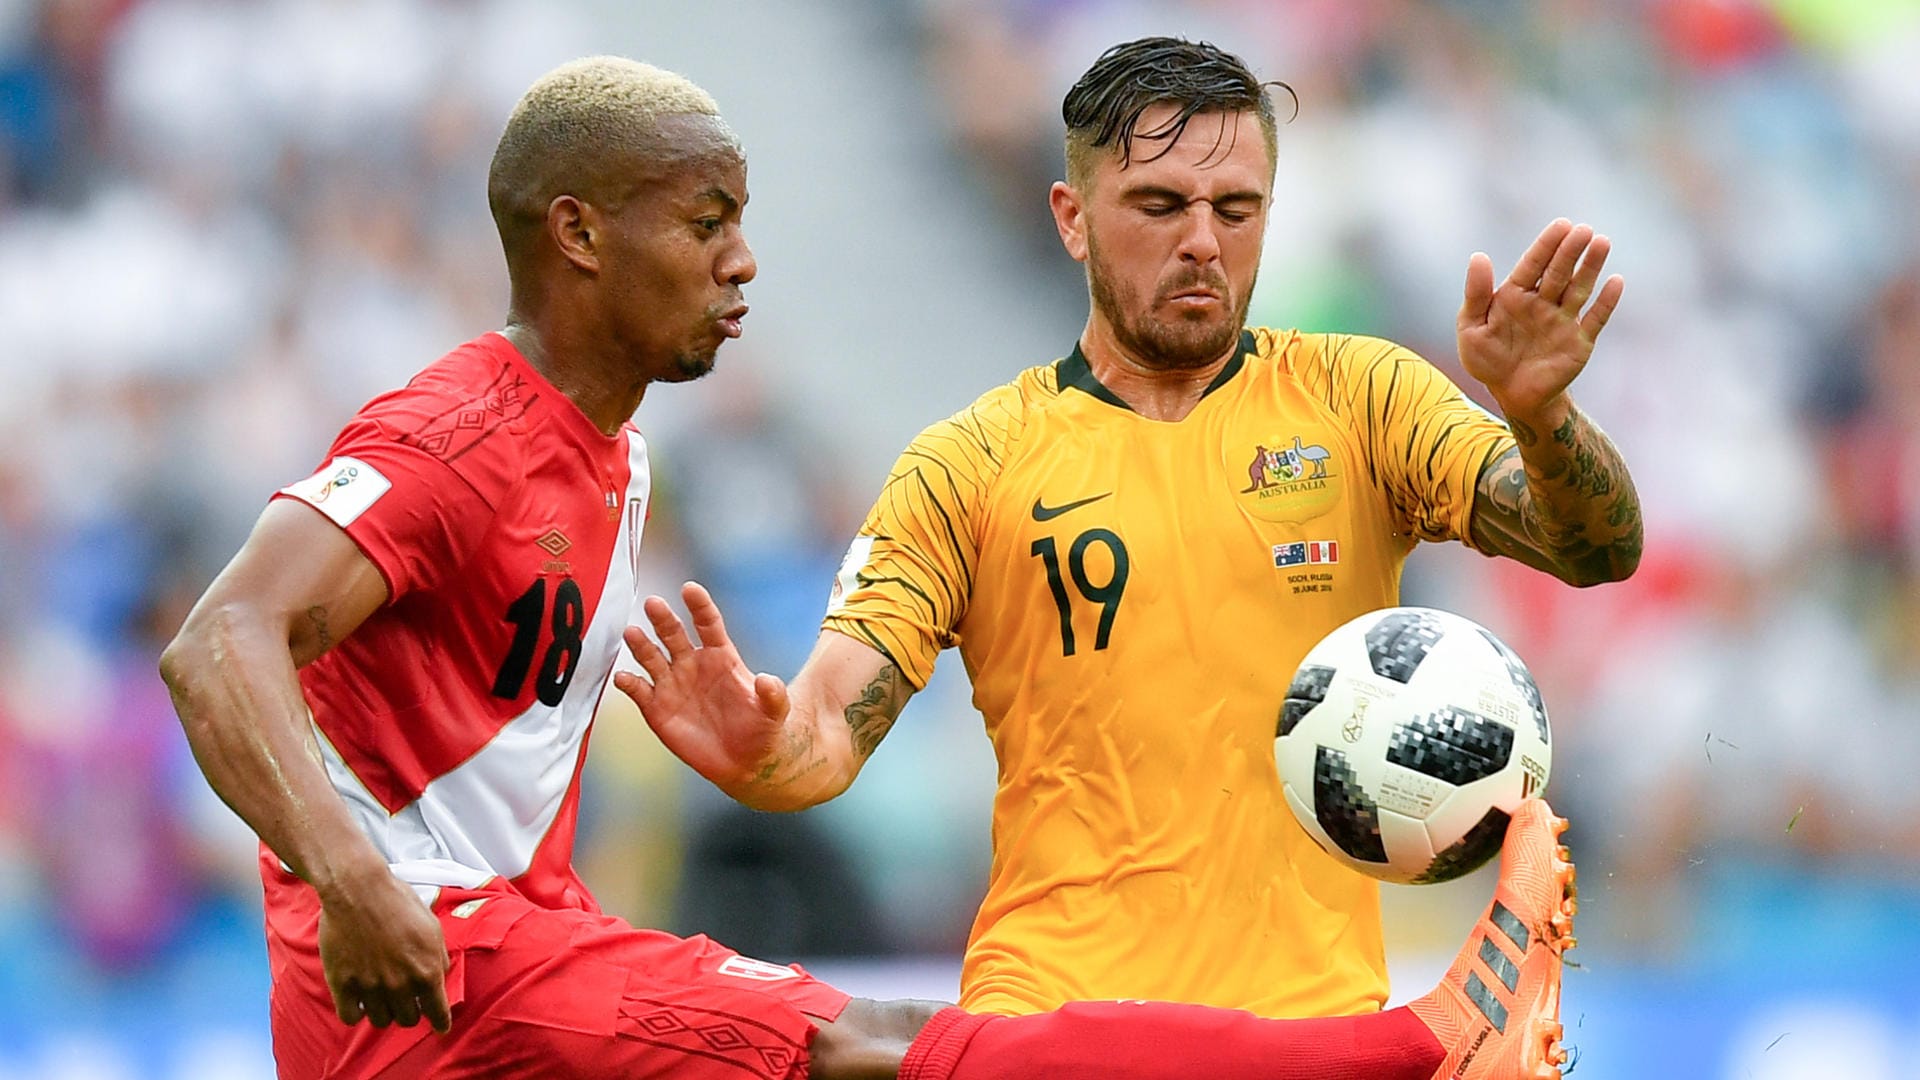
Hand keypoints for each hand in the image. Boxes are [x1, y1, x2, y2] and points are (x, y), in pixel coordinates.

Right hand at [316, 865, 450, 1032]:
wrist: (358, 889)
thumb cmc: (398, 902)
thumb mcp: (432, 927)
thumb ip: (438, 957)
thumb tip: (439, 977)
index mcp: (427, 971)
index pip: (438, 1012)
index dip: (441, 1023)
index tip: (440, 1028)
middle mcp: (401, 984)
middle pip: (408, 1020)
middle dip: (409, 1012)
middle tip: (404, 1000)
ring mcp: (370, 986)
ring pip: (381, 1021)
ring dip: (384, 1012)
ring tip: (381, 996)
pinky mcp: (343, 985)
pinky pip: (351, 1017)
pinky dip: (356, 1012)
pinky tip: (359, 1000)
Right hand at [614, 582, 791, 792]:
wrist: (744, 762)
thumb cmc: (761, 729)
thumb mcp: (774, 712)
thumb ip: (773, 696)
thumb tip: (768, 681)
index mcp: (721, 656)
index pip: (708, 624)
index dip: (699, 606)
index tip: (689, 588)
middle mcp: (692, 664)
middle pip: (673, 634)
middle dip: (663, 618)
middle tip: (653, 603)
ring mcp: (672, 684)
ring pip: (651, 657)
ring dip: (641, 645)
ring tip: (631, 633)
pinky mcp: (657, 708)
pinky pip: (638, 691)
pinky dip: (629, 683)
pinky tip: (624, 677)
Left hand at [1457, 219, 1624, 418]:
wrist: (1512, 395)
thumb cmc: (1488, 360)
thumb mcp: (1471, 328)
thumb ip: (1475, 294)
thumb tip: (1478, 256)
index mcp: (1515, 295)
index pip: (1532, 264)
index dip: (1546, 245)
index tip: (1562, 225)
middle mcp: (1543, 302)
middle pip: (1558, 272)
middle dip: (1570, 251)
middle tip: (1583, 230)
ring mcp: (1563, 320)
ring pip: (1579, 289)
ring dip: (1590, 268)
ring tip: (1602, 243)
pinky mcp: (1579, 341)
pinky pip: (1595, 319)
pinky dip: (1606, 302)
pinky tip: (1616, 282)